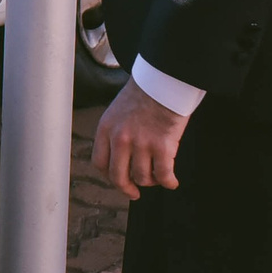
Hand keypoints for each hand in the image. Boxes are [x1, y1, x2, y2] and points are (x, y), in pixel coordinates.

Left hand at [92, 82, 188, 199]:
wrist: (164, 79)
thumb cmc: (145, 92)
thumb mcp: (118, 110)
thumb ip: (116, 131)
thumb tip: (120, 156)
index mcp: (106, 128)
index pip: (99, 163)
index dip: (108, 176)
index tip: (117, 181)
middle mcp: (120, 138)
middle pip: (117, 176)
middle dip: (127, 188)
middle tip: (134, 193)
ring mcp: (141, 143)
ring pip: (142, 178)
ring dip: (151, 181)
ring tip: (157, 177)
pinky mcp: (162, 146)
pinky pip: (164, 174)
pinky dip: (169, 182)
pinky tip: (172, 182)